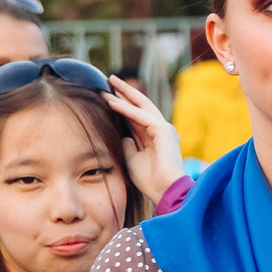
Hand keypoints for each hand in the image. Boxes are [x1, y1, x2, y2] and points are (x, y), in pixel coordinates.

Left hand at [106, 77, 185, 203]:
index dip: (123, 105)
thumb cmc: (150, 180)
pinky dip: (125, 108)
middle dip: (126, 92)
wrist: (164, 191)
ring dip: (124, 94)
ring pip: (141, 106)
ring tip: (110, 83)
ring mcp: (164, 128)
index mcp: (155, 137)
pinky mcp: (163, 130)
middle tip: (111, 79)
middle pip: (141, 105)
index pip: (136, 116)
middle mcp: (161, 130)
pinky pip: (140, 116)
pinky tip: (112, 102)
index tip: (107, 95)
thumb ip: (127, 143)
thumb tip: (120, 133)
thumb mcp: (131, 158)